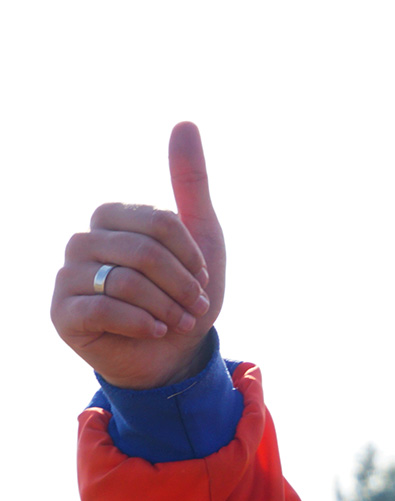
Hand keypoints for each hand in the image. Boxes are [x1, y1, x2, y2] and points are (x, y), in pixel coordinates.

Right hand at [51, 122, 225, 389]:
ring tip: (178, 322)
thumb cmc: (184, 294)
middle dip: (182, 284)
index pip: (159, 222)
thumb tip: (185, 123)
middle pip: (142, 251)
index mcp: (112, 218)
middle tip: (196, 306)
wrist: (173, 354)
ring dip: (166, 306)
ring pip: (122, 280)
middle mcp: (83, 241)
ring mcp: (67, 276)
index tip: (204, 278)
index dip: (191, 255)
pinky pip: (101, 309)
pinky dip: (140, 322)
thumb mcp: (201, 238)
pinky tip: (155, 331)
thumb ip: (190, 182)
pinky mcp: (61, 313)